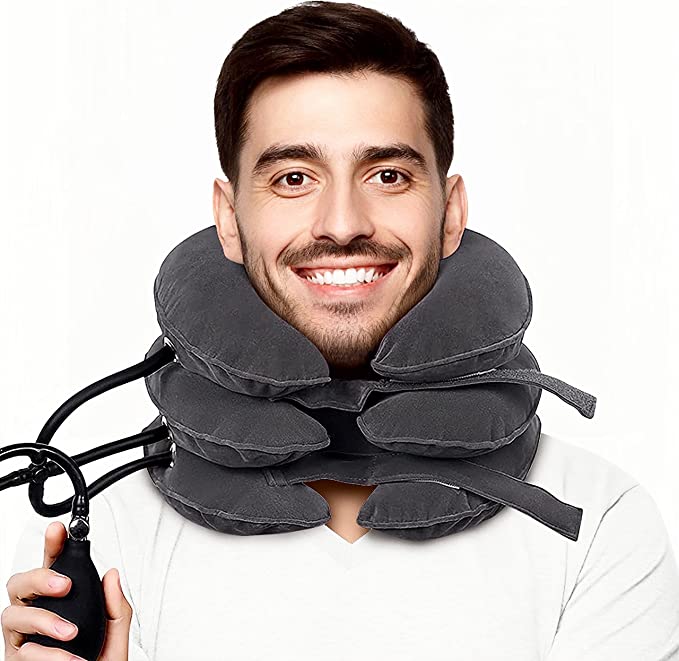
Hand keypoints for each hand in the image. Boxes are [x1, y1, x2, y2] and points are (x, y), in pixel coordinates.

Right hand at [3, 521, 132, 659]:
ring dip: (43, 619)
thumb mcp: (116, 637)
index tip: (59, 529)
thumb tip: (113, 575)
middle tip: (65, 584)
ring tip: (69, 632)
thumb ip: (117, 606)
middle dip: (39, 576)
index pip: (54, 568)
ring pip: (11, 613)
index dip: (52, 546)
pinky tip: (68, 659)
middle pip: (19, 583)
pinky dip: (47, 654)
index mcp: (63, 604)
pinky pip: (20, 650)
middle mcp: (38, 618)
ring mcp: (23, 640)